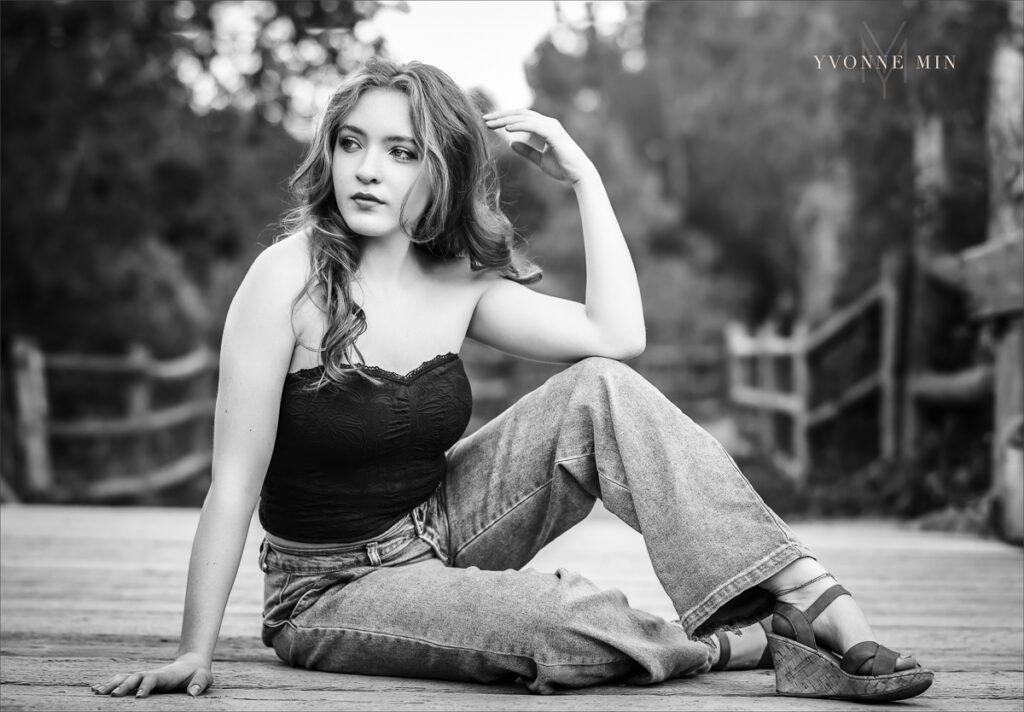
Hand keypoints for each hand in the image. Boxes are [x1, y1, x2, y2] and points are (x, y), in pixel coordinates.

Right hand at [90, 652, 212, 697]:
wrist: (192, 664)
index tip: (139, 696)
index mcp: (166, 675)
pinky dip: (109, 683)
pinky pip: (122, 681)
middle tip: (112, 696)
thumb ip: (200, 684)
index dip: (146, 686)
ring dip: (111, 684)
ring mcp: (145, 676)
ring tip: (96, 691)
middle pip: (134, 677)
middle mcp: (152, 674)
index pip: (153, 679)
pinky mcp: (140, 680)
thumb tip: (193, 693)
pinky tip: (95, 689)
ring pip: (125, 678)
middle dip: (123, 686)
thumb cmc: (198, 674)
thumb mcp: (204, 678)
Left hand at [483, 109, 596, 184]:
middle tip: (485, 119)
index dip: (504, 118)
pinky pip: (533, 126)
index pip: (521, 117)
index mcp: (545, 127)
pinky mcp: (553, 133)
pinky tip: (507, 129)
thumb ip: (526, 151)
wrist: (578, 174)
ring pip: (524, 118)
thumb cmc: (562, 168)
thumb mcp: (539, 160)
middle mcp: (548, 123)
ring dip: (506, 119)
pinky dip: (519, 125)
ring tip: (491, 123)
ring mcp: (551, 126)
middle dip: (501, 115)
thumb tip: (511, 144)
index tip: (489, 122)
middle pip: (520, 114)